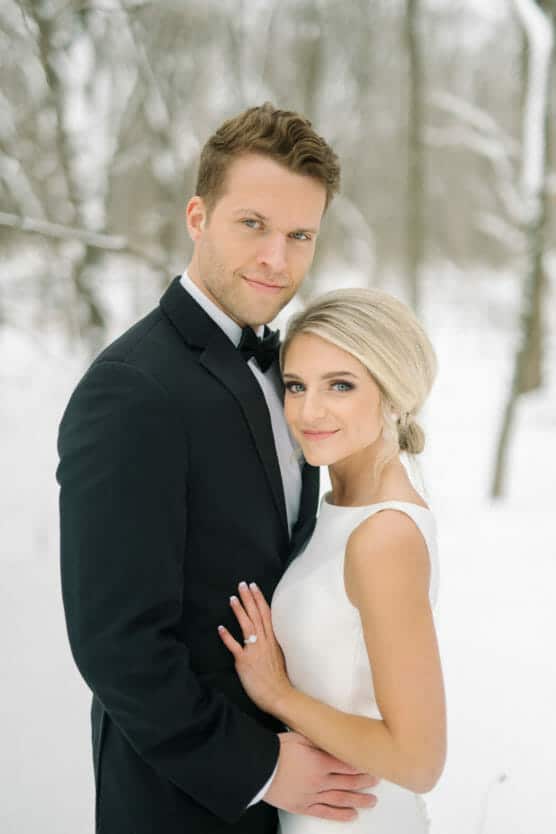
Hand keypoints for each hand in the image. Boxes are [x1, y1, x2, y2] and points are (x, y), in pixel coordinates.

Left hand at [217, 581, 291, 714]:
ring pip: (247, 626)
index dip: (259, 599)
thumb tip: (264, 634)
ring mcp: (254, 651)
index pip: (266, 614)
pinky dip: (227, 637)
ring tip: (232, 598)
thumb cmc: (279, 678)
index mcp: (273, 639)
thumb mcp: (278, 655)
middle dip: (249, 598)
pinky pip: (235, 647)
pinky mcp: (245, 662)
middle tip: (242, 584)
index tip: (253, 586)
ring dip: (239, 611)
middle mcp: (264, 642)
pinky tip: (220, 627)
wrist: (279, 695)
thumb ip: (270, 642)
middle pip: (256, 615)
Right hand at [264, 732, 378, 821]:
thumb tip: (334, 739)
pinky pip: (325, 812)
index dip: (362, 765)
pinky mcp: (303, 806)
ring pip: (341, 799)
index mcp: (320, 762)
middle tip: (376, 781)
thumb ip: (319, 740)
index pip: (348, 764)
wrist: (257, 768)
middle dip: (364, 781)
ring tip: (371, 801)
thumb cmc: (276, 750)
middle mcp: (320, 780)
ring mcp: (312, 795)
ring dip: (358, 800)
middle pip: (348, 782)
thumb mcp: (300, 737)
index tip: (373, 764)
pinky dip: (340, 814)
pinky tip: (351, 815)